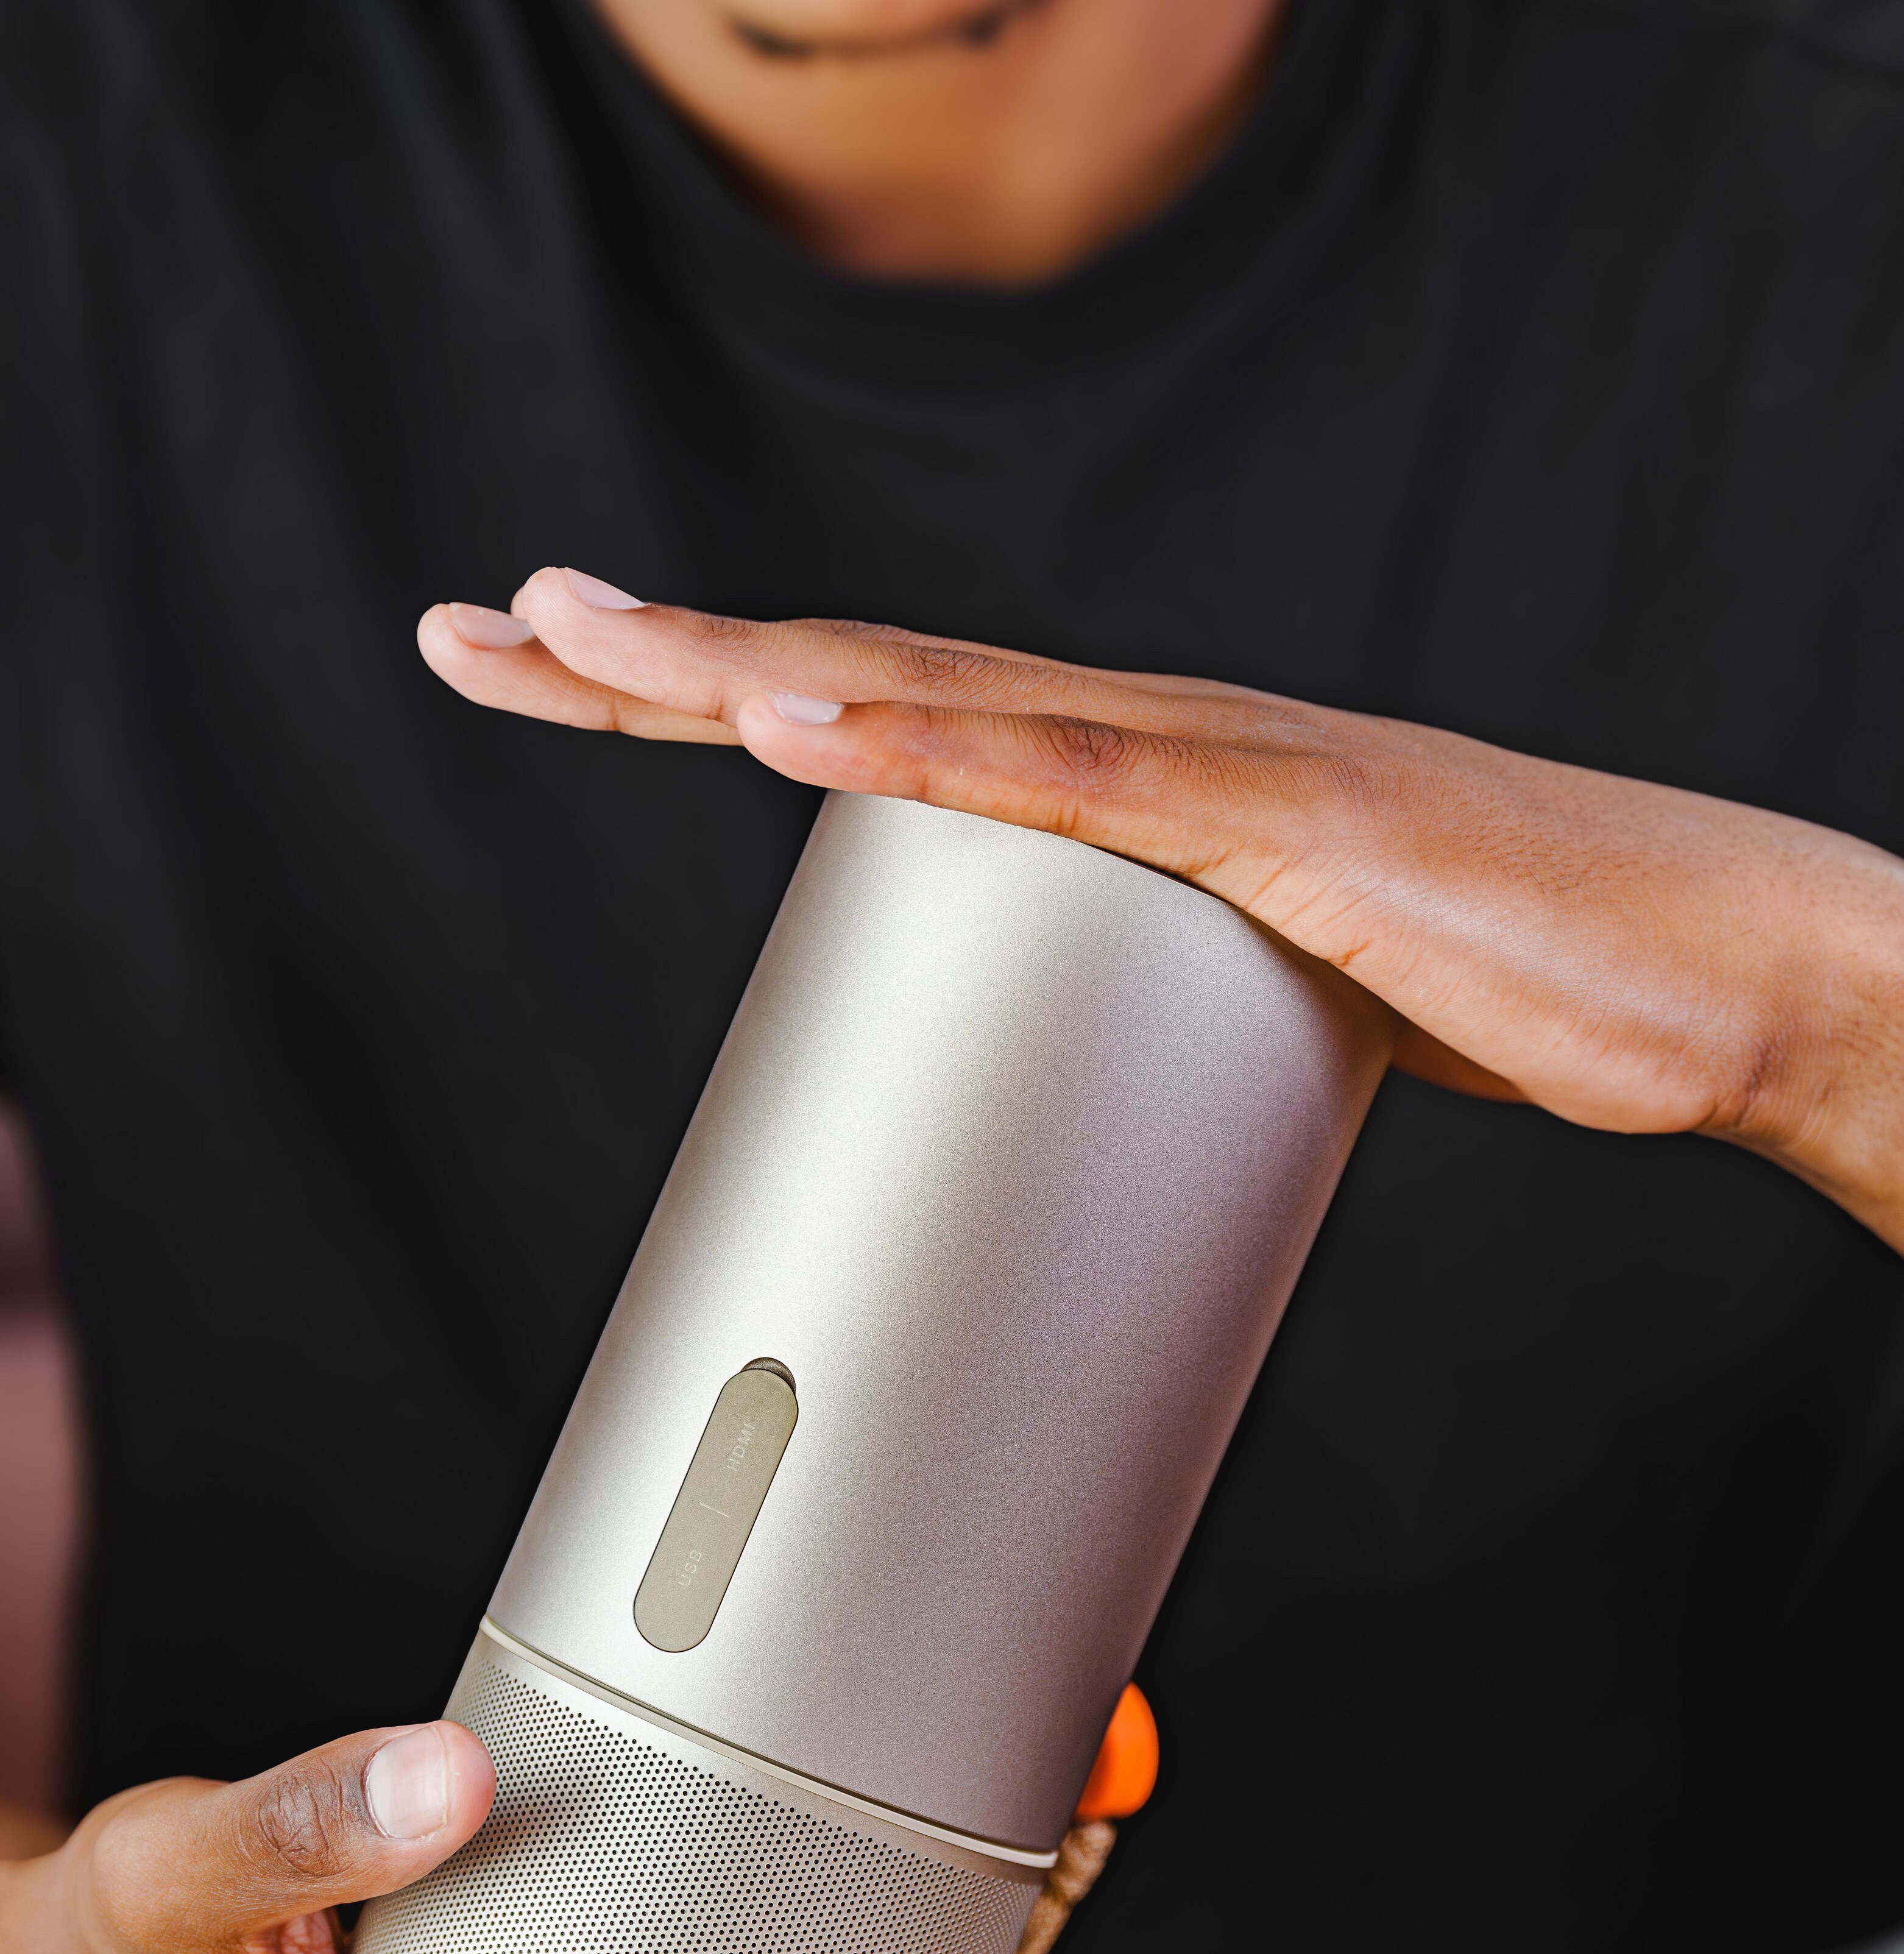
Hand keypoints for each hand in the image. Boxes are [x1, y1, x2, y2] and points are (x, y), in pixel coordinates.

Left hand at [423, 576, 1903, 1252]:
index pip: (882, 717)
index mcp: (1131, 785)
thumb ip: (1161, 1014)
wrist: (1698, 972)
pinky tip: (801, 718)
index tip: (566, 680)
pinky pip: (1088, 782)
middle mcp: (1151, 739)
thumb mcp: (1277, 1007)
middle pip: (860, 678)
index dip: (712, 690)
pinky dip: (936, 748)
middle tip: (483, 633)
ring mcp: (1219, 767)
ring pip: (939, 696)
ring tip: (578, 640)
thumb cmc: (1511, 983)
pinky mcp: (1295, 825)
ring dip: (746, 667)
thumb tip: (1076, 1092)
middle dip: (658, 659)